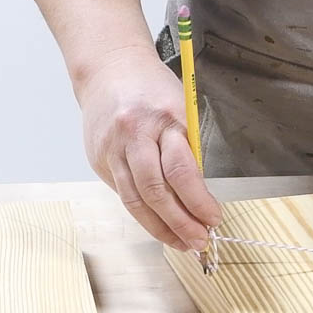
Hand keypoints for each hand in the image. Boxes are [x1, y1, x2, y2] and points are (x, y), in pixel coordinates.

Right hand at [78, 47, 220, 250]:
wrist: (109, 70)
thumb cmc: (151, 88)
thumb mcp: (181, 110)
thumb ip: (189, 149)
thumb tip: (200, 196)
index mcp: (162, 119)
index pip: (182, 170)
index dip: (199, 202)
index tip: (213, 218)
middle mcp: (133, 135)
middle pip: (156, 191)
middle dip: (181, 222)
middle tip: (199, 240)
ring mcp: (112, 149)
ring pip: (135, 200)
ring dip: (161, 228)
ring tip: (181, 242)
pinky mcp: (99, 160)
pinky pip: (123, 194)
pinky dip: (143, 214)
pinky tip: (158, 225)